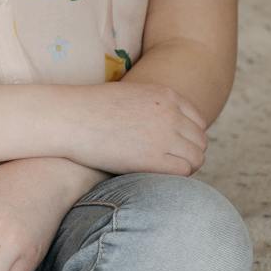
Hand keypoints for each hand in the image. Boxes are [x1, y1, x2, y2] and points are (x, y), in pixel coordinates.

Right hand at [67, 79, 208, 176]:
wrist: (70, 118)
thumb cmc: (92, 109)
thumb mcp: (131, 95)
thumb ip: (154, 108)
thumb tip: (166, 130)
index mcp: (166, 94)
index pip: (197, 121)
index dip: (188, 136)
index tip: (174, 146)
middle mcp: (171, 113)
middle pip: (200, 140)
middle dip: (188, 152)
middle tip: (168, 161)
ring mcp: (165, 135)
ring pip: (196, 158)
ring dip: (184, 165)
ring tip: (161, 169)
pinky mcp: (155, 158)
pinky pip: (184, 171)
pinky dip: (175, 176)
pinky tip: (155, 174)